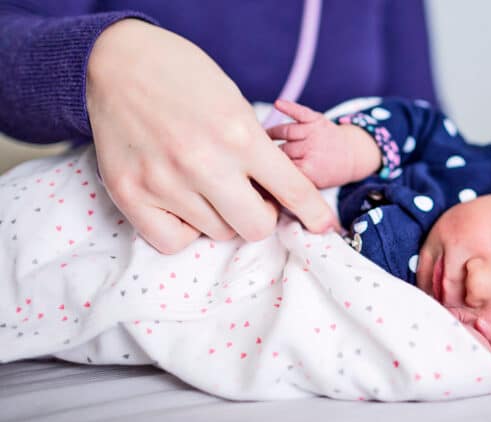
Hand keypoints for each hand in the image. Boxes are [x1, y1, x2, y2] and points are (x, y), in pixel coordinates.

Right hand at [86, 19, 337, 253]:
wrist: (117, 61)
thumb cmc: (184, 78)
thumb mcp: (235, 103)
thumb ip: (256, 150)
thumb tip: (277, 194)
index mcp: (239, 136)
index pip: (293, 190)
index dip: (313, 213)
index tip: (324, 226)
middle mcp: (204, 164)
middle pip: (255, 227)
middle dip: (261, 215)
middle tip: (250, 197)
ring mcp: (164, 183)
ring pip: (216, 233)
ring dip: (220, 216)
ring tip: (204, 184)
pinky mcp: (129, 194)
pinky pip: (173, 242)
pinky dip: (184, 229)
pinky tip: (180, 203)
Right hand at [266, 100, 380, 187]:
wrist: (352, 156)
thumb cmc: (327, 173)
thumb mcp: (312, 186)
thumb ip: (290, 183)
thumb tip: (262, 181)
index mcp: (311, 172)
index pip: (282, 170)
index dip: (269, 169)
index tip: (257, 170)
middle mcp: (313, 150)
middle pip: (281, 150)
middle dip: (270, 153)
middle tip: (257, 154)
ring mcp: (315, 133)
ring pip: (285, 131)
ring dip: (271, 134)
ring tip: (261, 138)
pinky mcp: (317, 120)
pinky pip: (300, 112)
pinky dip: (289, 107)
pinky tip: (278, 104)